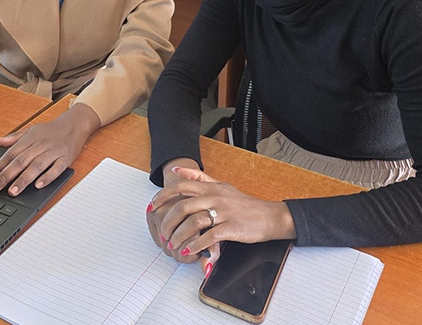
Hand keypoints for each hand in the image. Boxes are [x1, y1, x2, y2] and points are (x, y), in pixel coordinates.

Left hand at [0, 103, 100, 195]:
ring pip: (36, 166)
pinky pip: (56, 169)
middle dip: (6, 176)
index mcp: (29, 139)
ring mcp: (53, 152)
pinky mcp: (65, 158)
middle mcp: (40, 145)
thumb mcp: (30, 130)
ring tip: (13, 191)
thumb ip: (13, 138)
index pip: (10, 154)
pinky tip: (39, 185)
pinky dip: (48, 177)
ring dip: (24, 179)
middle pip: (21, 161)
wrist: (75, 124)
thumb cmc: (51, 130)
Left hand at [149, 167, 294, 273]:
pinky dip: (195, 245)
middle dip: (168, 221)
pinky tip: (188, 251)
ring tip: (173, 244)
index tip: (152, 207)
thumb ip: (198, 177)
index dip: (163, 196)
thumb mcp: (221, 185)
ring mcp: (223, 212)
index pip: (181, 186)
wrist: (269, 216)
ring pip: (193, 222)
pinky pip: (208, 237)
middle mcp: (215, 197)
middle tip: (162, 232)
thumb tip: (176, 170)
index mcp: (211, 187)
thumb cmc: (243, 203)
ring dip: (179, 236)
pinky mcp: (231, 228)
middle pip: (183, 207)